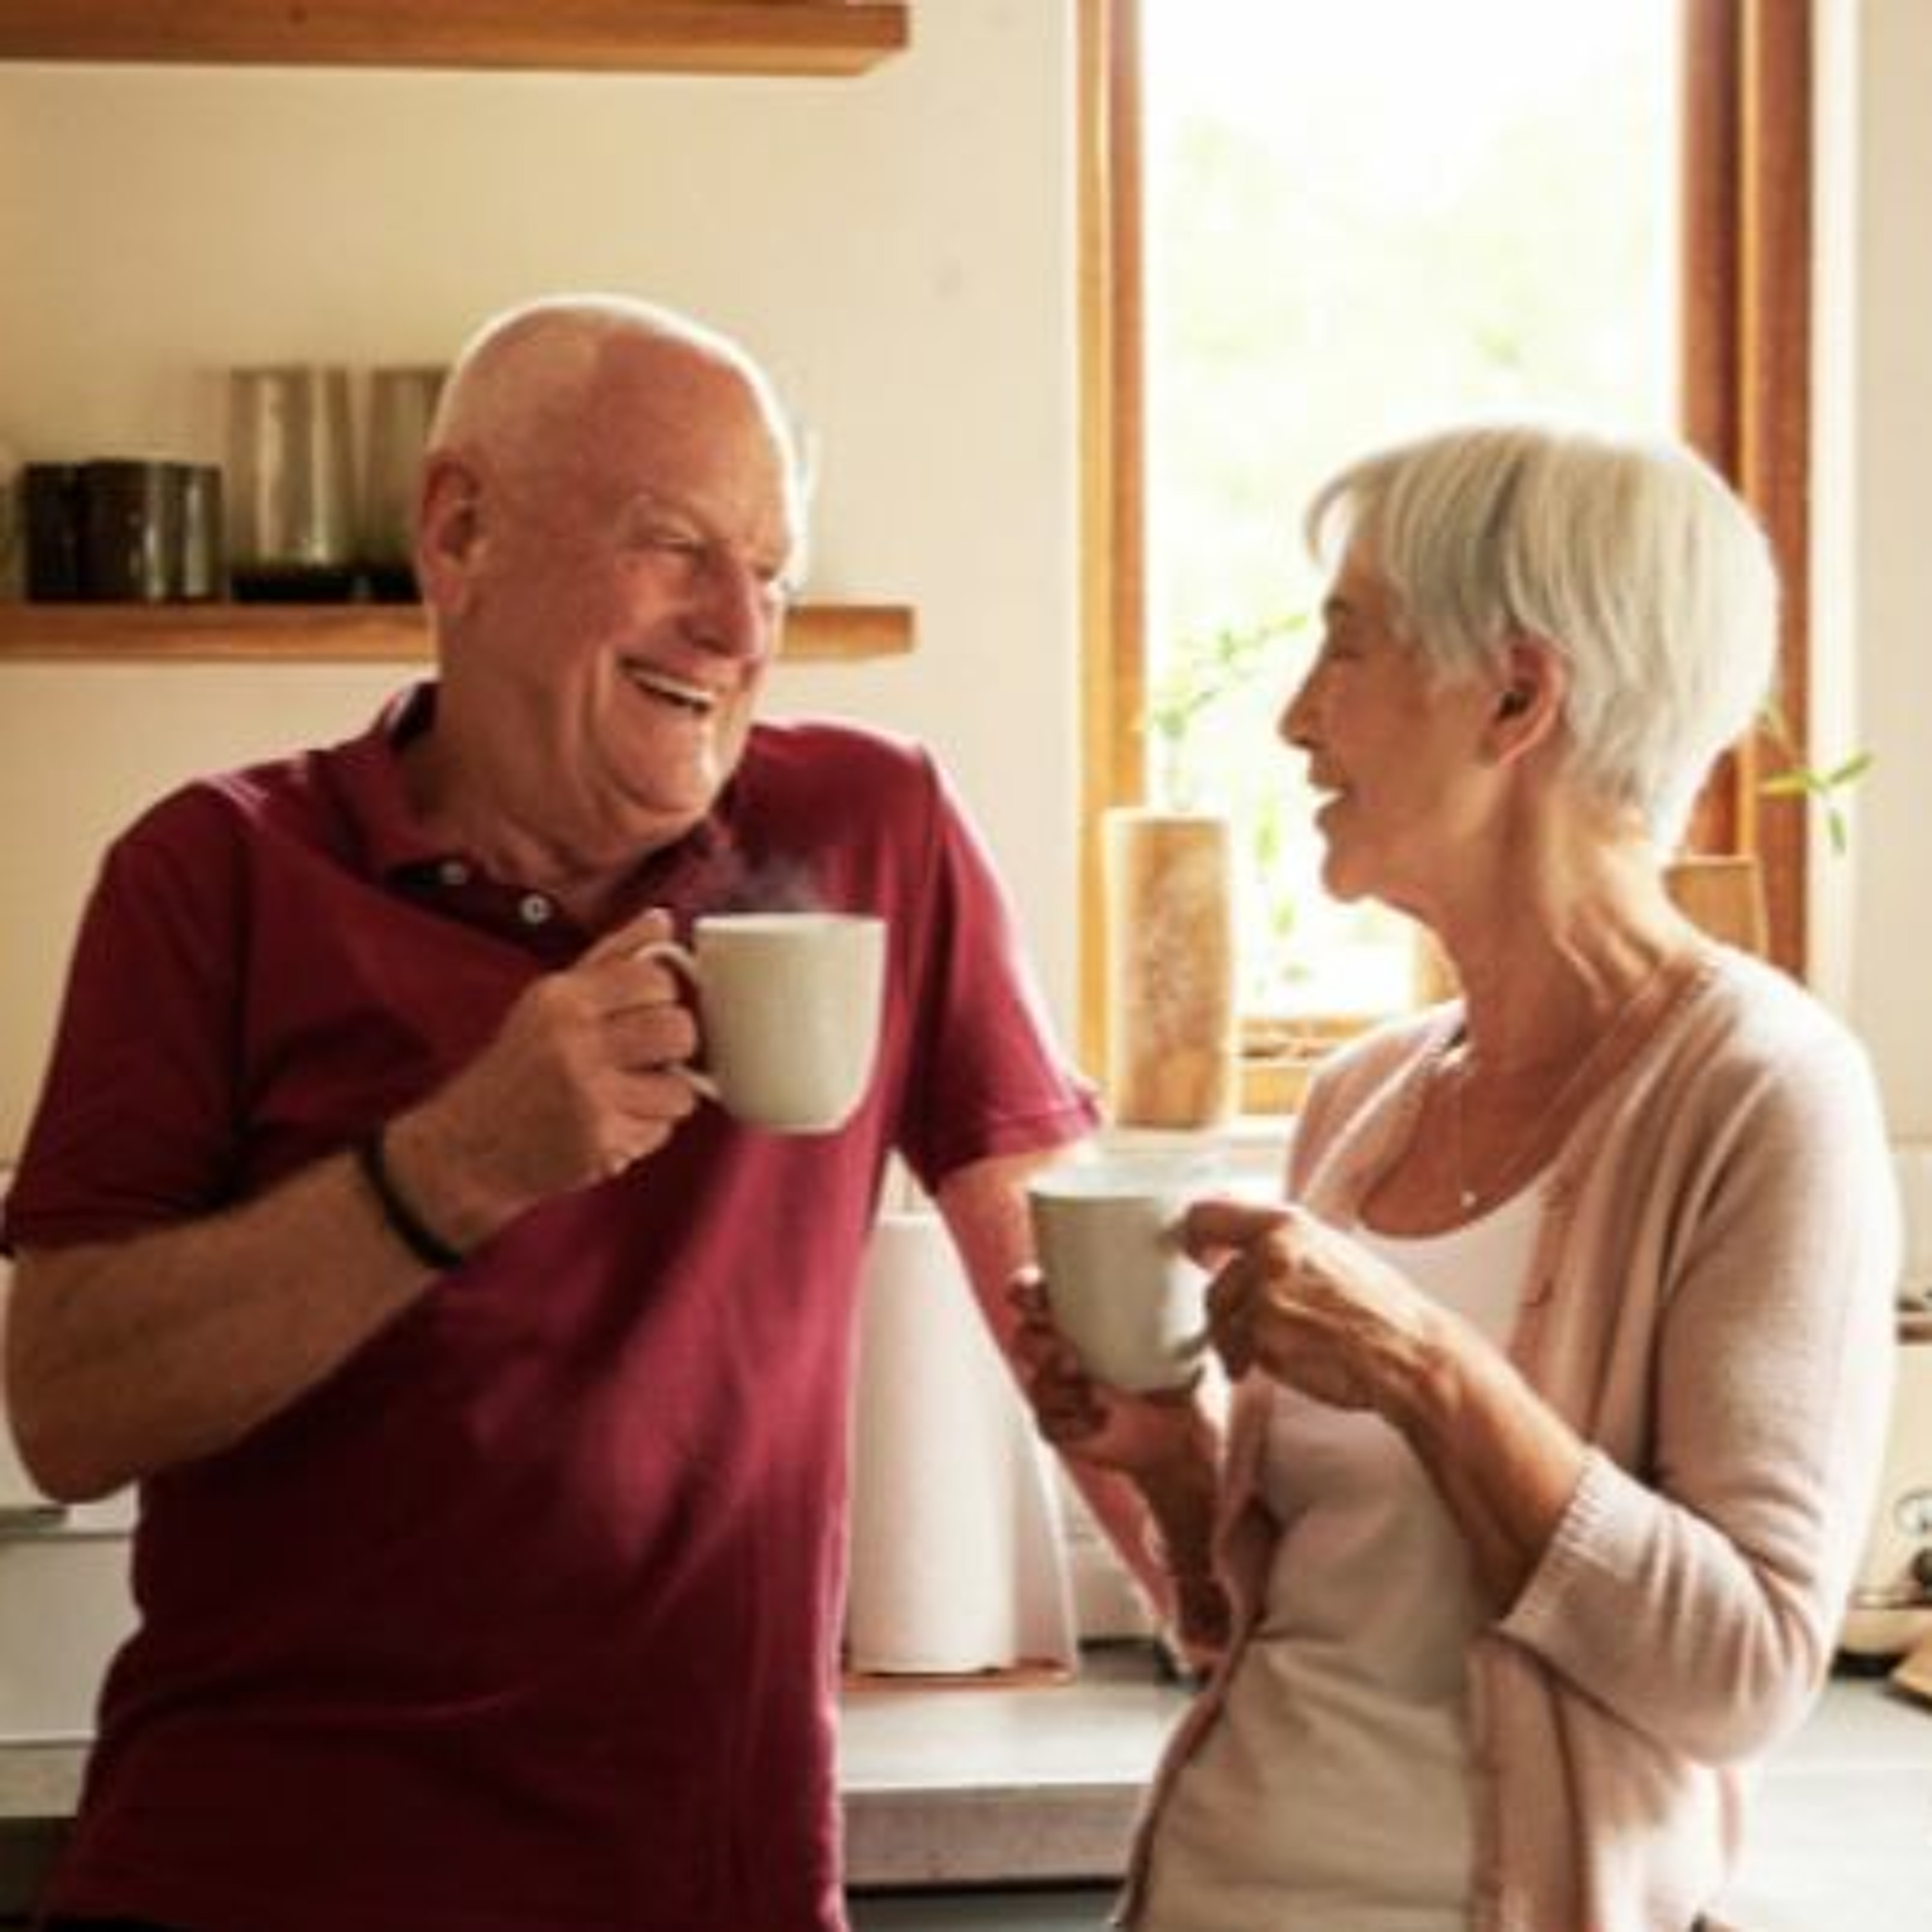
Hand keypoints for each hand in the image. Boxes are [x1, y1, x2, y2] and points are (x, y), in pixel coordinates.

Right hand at [388, 906, 702, 1243]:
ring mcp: (588, 1095)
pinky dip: (645, 1130)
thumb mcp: (551, 1000)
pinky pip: (661, 1130)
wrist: (466, 1147)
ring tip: (630, 1093)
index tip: (645, 1011)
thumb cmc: (518, 1067)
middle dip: (673, 1046)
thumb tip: (662, 920)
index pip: (655, 979)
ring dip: (664, 1094)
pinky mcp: (600, 1143)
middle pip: (678, 1030)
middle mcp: (574, 1042)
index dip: (662, 997)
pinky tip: (613, 1123)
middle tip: (647, 1056)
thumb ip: (611, 957)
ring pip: (680, 1088)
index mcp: (563, 998)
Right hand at [1006, 1270, 1213, 1481]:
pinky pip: (1046, 1424)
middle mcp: (1065, 1348)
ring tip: (1088, 1389)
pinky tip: (1097, 1419)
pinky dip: (1067, 1423)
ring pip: (1034, 1382)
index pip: (1035, 1293)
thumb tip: (1192, 1237)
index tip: (1039, 1296)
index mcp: (1081, 1314)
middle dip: (1037, 1342)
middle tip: (1068, 1353)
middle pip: (1026, 1337)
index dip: (1026, 1291)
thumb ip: (1182, 1281)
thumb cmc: (1186, 1364)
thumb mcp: (1188, 1317)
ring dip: (1053, 1386)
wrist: (1191, 1428)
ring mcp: (1064, 1390)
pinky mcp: (1066, 1427)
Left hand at [1187, 1197, 1443, 1413]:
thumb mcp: (1329, 1250)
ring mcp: (1265, 1291)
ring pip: (1222, 1319)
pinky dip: (1251, 1363)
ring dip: (1239, 1341)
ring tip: (1276, 1349)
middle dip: (1228, 1311)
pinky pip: (1237, 1350)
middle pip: (1214, 1282)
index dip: (1195, 1238)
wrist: (1409, 1351)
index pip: (1208, 1214)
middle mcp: (1271, 1250)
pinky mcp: (1264, 1332)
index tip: (1199, 1256)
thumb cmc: (1377, 1308)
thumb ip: (1281, 1241)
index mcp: (1286, 1223)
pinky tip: (1285, 1362)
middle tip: (1253, 1328)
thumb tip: (1236, 1237)